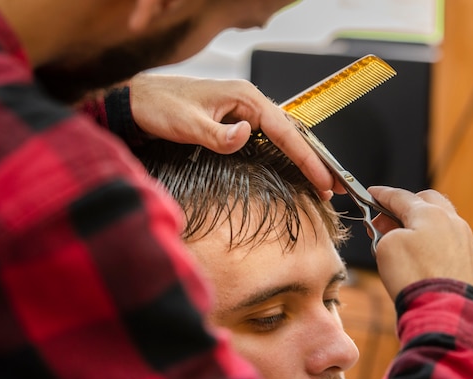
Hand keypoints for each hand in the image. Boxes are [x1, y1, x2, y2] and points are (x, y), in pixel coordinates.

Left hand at [128, 73, 338, 199]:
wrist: (139, 100)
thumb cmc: (160, 107)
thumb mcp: (187, 123)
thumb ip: (217, 134)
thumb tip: (247, 135)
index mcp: (243, 97)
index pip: (284, 130)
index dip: (306, 157)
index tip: (323, 179)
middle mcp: (248, 101)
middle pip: (290, 132)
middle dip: (313, 160)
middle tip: (334, 186)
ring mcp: (241, 110)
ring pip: (280, 136)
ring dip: (301, 158)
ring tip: (320, 181)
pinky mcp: (233, 120)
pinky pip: (266, 138)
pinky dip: (282, 154)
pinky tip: (291, 167)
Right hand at [369, 186, 472, 299]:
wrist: (447, 315)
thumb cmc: (415, 279)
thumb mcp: (385, 248)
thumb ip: (387, 233)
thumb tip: (397, 236)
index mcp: (430, 214)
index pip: (400, 196)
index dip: (382, 195)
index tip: (372, 194)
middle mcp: (454, 224)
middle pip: (429, 202)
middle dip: (406, 206)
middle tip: (387, 221)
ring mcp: (468, 245)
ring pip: (444, 225)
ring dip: (423, 229)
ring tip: (405, 245)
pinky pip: (453, 248)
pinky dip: (437, 249)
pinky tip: (426, 264)